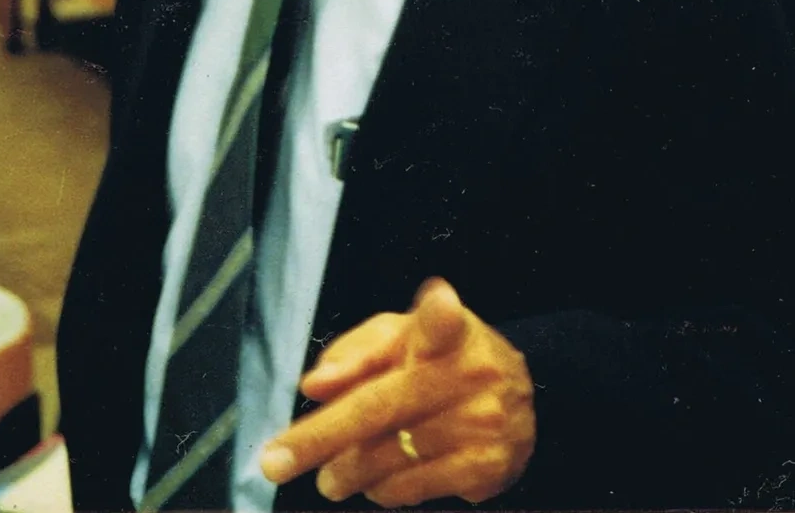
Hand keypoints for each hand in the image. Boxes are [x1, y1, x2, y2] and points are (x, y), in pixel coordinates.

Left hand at [257, 278, 535, 505]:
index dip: (441, 312)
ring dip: (345, 472)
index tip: (440, 303)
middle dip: (320, 438)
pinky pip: (412, 487)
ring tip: (331, 476)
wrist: (519, 399)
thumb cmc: (439, 360)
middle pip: (381, 405)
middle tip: (275, 462)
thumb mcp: (400, 338)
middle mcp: (472, 371)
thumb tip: (313, 385)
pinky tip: (375, 483)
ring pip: (388, 456)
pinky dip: (381, 490)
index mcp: (451, 329)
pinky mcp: (487, 467)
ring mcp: (484, 422)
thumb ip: (354, 353)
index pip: (446, 318)